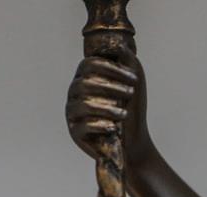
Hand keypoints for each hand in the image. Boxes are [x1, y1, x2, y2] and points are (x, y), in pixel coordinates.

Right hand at [66, 47, 151, 162]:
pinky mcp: (75, 132)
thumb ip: (127, 61)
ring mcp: (73, 113)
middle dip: (111, 87)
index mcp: (86, 78)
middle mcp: (75, 94)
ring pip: (83, 105)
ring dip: (108, 108)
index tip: (134, 79)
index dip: (112, 69)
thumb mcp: (133, 83)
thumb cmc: (130, 109)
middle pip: (84, 83)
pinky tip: (113, 127)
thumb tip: (120, 45)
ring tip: (124, 115)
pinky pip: (82, 126)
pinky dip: (100, 125)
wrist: (133, 141)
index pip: (89, 65)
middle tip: (131, 93)